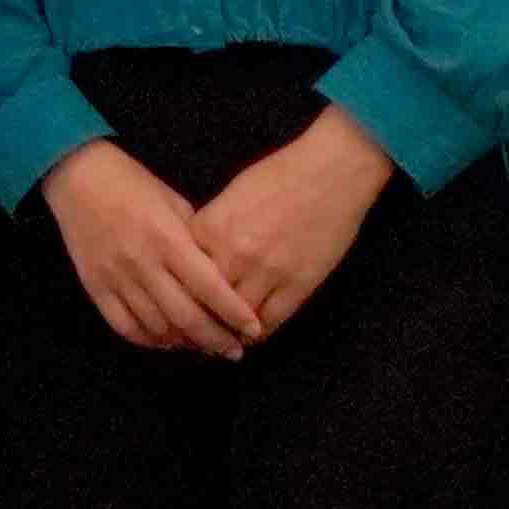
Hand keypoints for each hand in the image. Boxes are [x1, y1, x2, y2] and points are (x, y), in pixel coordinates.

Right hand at [38, 141, 258, 358]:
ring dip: (183, 342)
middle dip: (215, 339)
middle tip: (233, 351)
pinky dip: (148, 340)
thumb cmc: (134, 184)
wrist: (78, 177)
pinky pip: (124, 326)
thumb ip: (196, 241)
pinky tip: (164, 340)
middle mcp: (143, 264)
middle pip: (186, 316)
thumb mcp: (175, 204)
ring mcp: (117, 278)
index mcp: (168, 239)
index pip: (209, 287)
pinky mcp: (95, 287)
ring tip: (201, 345)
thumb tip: (219, 277)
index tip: (253, 329)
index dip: (234, 313)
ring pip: (157, 327)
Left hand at [187, 114, 402, 347]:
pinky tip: (252, 331)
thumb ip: (211, 229)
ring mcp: (267, 273)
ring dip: (227, 330)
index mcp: (210, 228)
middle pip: (203, 303)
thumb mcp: (231, 196)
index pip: (180, 274)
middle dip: (197, 318)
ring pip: (235, 320)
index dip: (177, 293)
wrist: (331, 172)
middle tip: (195, 330)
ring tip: (223, 335)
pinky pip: (270, 322)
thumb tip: (197, 258)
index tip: (178, 304)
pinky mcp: (298, 285)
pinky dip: (258, 332)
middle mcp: (233, 254)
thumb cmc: (280, 175)